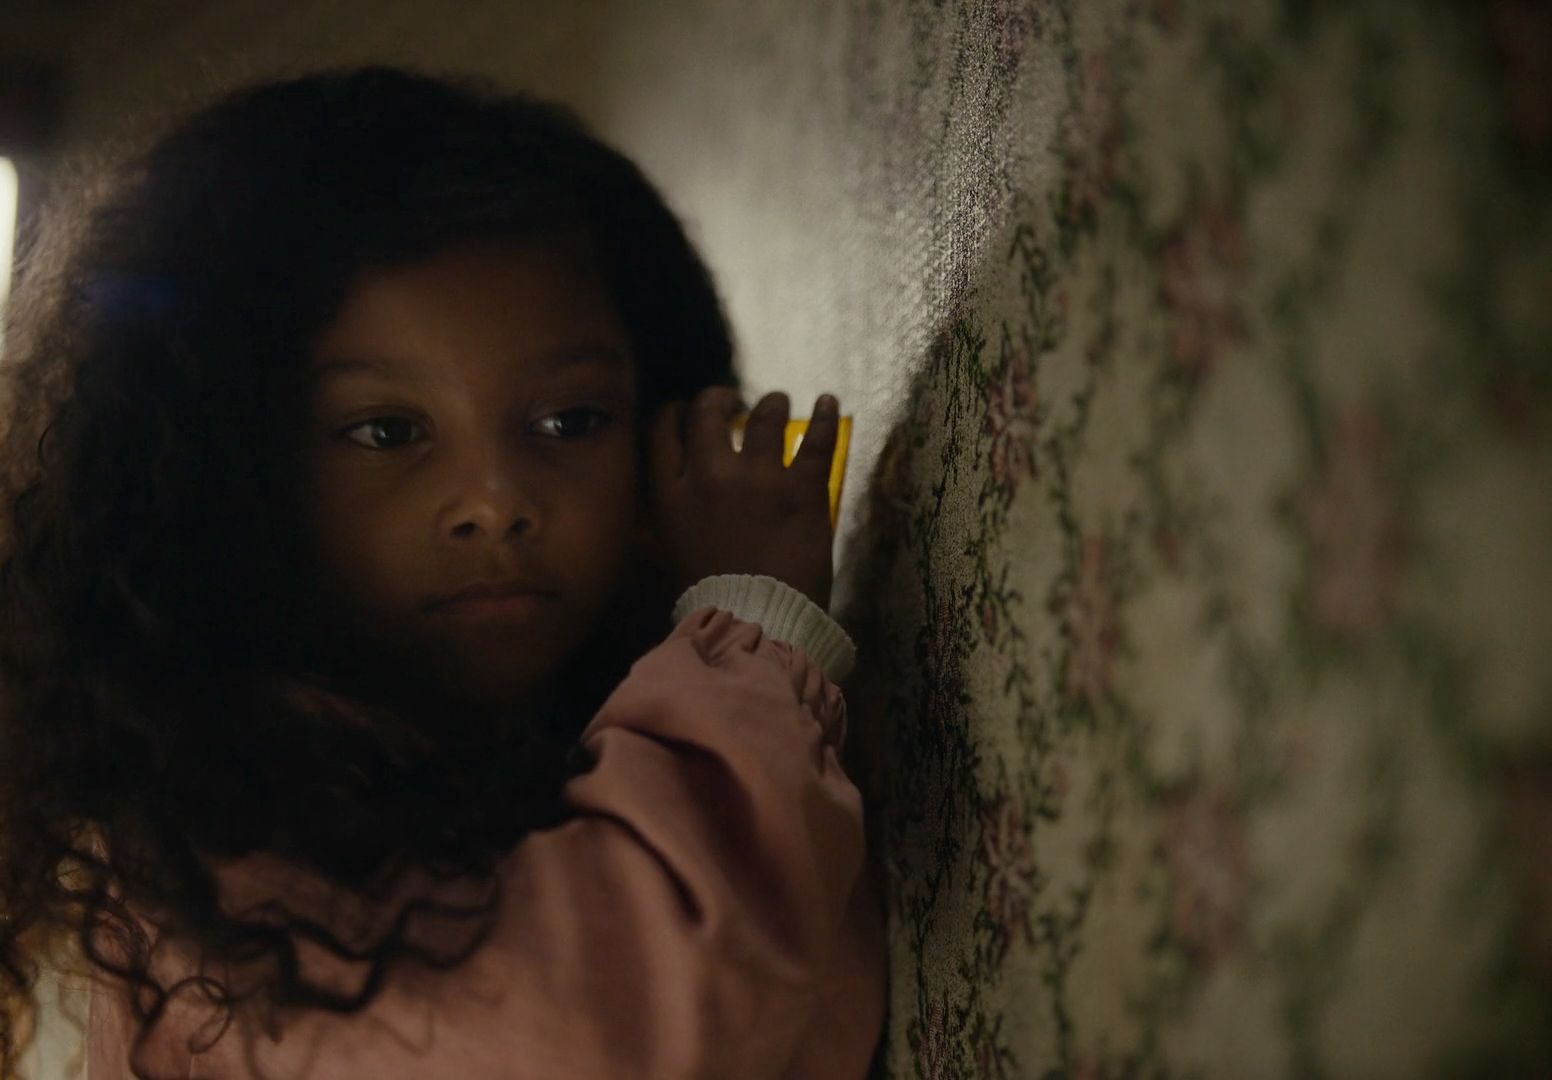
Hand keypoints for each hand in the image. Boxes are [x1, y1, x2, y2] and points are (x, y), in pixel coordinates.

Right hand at [649, 387, 839, 608]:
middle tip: (733, 400)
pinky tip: (827, 401)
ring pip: (764, 416)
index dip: (673, 412)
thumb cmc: (713, 599)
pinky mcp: (802, 488)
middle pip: (707, 413)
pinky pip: (815, 439)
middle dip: (719, 399)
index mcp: (671, 496)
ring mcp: (758, 478)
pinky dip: (824, 416)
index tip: (685, 410)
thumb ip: (678, 514)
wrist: (757, 623)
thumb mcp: (674, 551)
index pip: (661, 431)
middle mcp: (710, 476)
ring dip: (771, 404)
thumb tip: (685, 495)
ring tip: (777, 401)